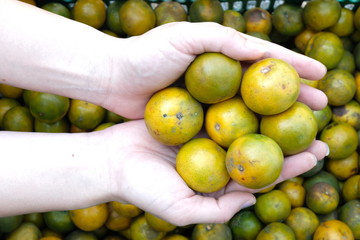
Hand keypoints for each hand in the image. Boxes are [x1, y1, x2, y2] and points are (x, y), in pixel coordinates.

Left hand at [104, 22, 327, 118]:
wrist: (115, 79)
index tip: (322, 75)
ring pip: (251, 111)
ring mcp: (210, 101)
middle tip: (322, 107)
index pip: (266, 60)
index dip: (295, 66)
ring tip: (303, 131)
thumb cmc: (145, 55)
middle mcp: (221, 78)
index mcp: (222, 55)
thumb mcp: (184, 37)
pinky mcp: (197, 120)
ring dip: (277, 119)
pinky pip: (228, 128)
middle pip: (265, 88)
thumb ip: (222, 40)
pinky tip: (263, 145)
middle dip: (295, 95)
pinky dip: (247, 135)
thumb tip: (261, 51)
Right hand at [107, 120, 328, 225]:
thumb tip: (253, 198)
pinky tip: (259, 88)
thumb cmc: (143, 189)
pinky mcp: (193, 116)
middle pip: (259, 147)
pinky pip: (220, 107)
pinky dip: (240, 99)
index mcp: (219, 182)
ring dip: (270, 115)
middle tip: (319, 129)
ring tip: (297, 104)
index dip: (291, 167)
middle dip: (289, 140)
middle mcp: (216, 157)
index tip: (315, 155)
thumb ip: (218, 211)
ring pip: (244, 124)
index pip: (262, 175)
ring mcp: (205, 135)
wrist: (112, 160)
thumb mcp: (181, 209)